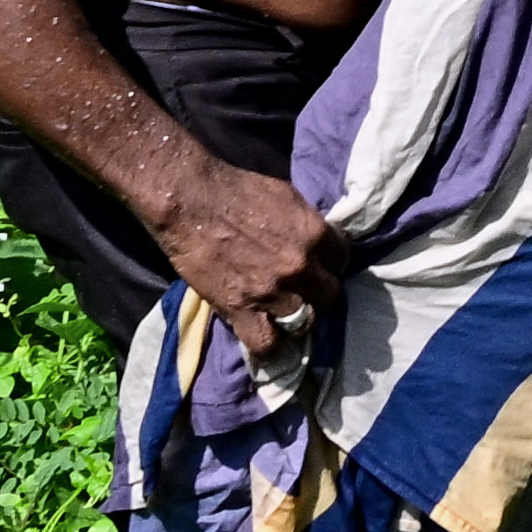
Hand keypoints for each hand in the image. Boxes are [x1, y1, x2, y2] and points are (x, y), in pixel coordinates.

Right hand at [172, 167, 345, 369]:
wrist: (189, 199)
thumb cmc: (234, 188)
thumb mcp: (285, 195)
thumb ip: (305, 222)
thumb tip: (315, 238)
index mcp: (313, 233)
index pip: (342, 259)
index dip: (329, 262)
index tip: (318, 264)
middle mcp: (300, 265)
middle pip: (328, 294)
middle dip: (316, 290)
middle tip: (299, 287)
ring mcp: (272, 291)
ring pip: (304, 322)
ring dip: (295, 317)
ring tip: (282, 312)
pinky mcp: (241, 310)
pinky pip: (266, 343)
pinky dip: (267, 342)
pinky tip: (261, 330)